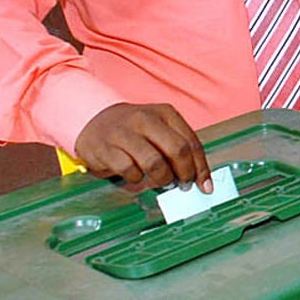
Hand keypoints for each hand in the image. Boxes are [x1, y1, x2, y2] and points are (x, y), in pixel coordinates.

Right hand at [73, 103, 210, 192]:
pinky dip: (137, 179)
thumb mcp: (159, 129)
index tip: (205, 186)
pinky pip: (130, 170)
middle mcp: (146, 119)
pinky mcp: (107, 148)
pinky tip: (137, 176)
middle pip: (177, 150)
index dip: (201, 167)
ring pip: (155, 163)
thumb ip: (178, 148)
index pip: (191, 142)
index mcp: (165, 113)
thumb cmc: (135, 131)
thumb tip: (198, 178)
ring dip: (162, 179)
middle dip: (185, 173)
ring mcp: (125, 133)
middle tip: (183, 185)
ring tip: (162, 182)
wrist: (93, 121)